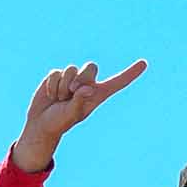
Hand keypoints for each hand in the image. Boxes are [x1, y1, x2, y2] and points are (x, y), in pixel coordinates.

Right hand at [11, 60, 145, 172]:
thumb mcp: (71, 115)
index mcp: (97, 95)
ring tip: (60, 99)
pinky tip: (51, 95)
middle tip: (71, 93)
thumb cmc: (59, 122)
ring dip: (63, 85)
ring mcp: (72, 78)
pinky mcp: (58, 75)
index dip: (130, 73)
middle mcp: (87, 84)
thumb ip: (80, 102)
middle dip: (79, 78)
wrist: (41, 122)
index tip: (144, 63)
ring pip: (72, 68)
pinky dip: (52, 84)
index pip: (117, 82)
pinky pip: (57, 72)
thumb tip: (88, 89)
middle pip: (91, 67)